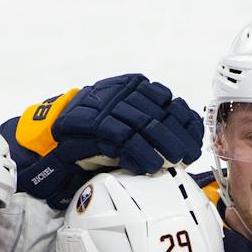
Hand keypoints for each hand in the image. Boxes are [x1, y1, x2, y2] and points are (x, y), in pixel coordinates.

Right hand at [5, 73, 203, 208]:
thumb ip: (152, 124)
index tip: (195, 140)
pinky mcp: (96, 123)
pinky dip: (140, 154)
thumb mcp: (128, 122)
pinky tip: (150, 166)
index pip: (169, 100)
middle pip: (160, 113)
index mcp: (134, 86)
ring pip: (145, 124)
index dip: (185, 121)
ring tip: (173, 162)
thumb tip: (185, 138)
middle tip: (188, 155)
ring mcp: (109, 106)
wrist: (55, 136)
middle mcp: (123, 92)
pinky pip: (124, 138)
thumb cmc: (96, 133)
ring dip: (164, 146)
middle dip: (178, 136)